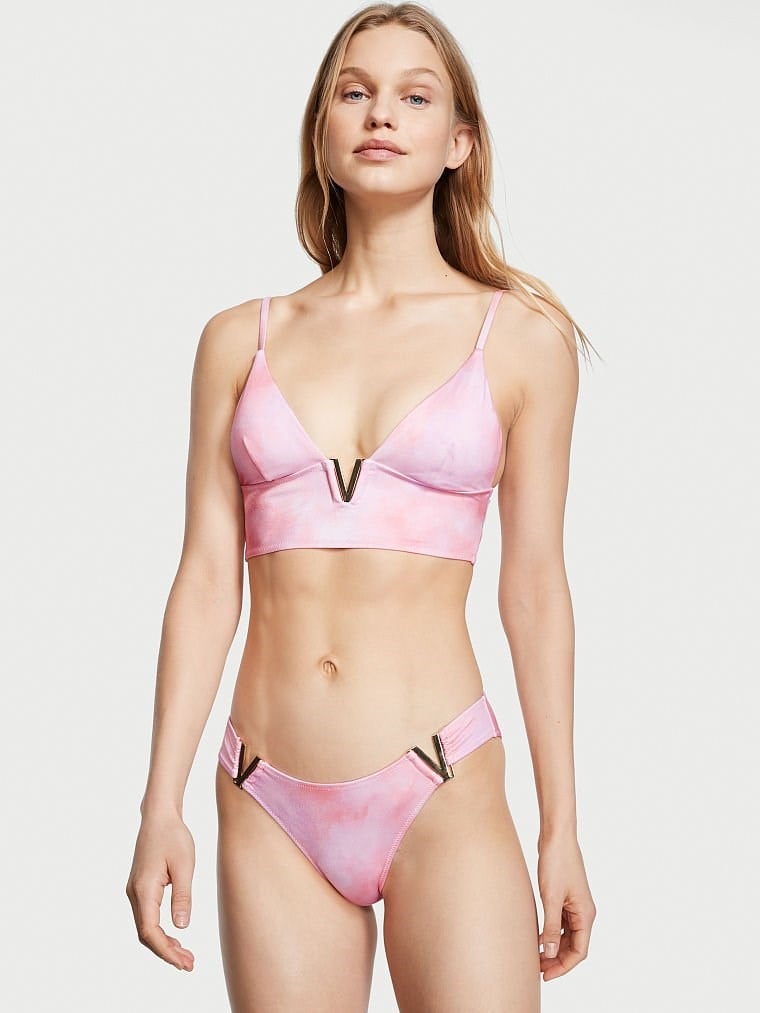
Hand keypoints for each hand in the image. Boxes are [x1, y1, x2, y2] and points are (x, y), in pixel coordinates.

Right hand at [125, 810, 195, 971]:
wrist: (159, 816)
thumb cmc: (173, 836)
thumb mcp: (184, 865)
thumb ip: (183, 896)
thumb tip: (182, 926)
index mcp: (144, 889)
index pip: (150, 931)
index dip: (166, 951)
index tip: (184, 962)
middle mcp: (134, 893)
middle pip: (146, 934)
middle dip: (166, 952)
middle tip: (189, 963)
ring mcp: (135, 891)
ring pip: (145, 927)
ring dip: (163, 943)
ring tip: (185, 955)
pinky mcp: (140, 888)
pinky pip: (147, 917)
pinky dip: (160, 931)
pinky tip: (175, 937)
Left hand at [536, 832, 595, 980]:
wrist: (556, 836)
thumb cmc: (556, 863)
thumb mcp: (551, 897)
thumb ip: (552, 927)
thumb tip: (550, 954)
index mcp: (585, 914)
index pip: (579, 952)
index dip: (563, 967)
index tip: (545, 975)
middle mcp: (584, 912)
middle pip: (574, 946)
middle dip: (557, 960)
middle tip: (537, 969)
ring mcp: (575, 904)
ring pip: (567, 935)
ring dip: (554, 948)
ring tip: (536, 957)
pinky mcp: (565, 897)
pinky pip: (561, 923)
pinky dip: (552, 933)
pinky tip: (538, 938)